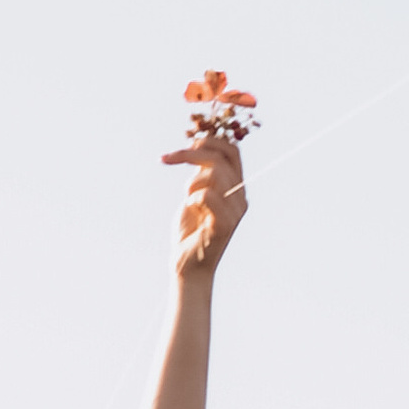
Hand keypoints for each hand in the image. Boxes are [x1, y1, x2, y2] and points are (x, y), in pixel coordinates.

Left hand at [162, 129, 248, 275]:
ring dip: (191, 182)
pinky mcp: (225, 225)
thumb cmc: (190, 231)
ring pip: (214, 175)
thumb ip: (203, 175)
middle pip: (220, 159)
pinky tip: (190, 211)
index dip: (211, 141)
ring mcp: (235, 212)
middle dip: (191, 153)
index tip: (189, 142)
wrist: (188, 267)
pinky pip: (207, 196)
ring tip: (187, 199)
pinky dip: (192, 198)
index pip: (233, 152)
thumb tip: (197, 147)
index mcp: (236, 189)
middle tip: (168, 157)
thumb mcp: (195, 195)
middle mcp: (240, 198)